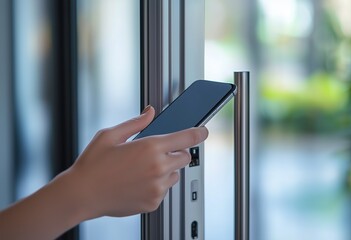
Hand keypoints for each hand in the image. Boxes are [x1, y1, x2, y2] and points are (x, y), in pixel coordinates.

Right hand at [65, 106, 208, 218]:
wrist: (81, 195)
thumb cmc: (93, 164)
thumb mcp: (110, 135)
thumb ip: (136, 122)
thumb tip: (150, 112)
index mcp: (150, 147)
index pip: (186, 138)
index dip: (199, 133)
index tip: (203, 131)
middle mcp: (158, 168)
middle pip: (185, 157)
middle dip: (177, 152)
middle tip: (158, 151)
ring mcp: (157, 187)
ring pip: (175, 174)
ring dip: (166, 169)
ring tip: (142, 169)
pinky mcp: (153, 202)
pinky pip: (164, 190)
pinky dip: (157, 185)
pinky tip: (137, 181)